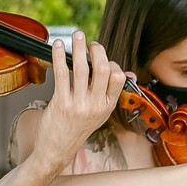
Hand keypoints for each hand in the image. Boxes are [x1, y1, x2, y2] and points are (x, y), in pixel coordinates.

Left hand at [30, 31, 126, 167]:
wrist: (57, 150)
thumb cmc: (77, 129)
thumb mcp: (99, 114)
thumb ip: (110, 93)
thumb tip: (129, 74)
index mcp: (107, 106)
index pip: (118, 77)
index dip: (111, 62)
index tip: (101, 58)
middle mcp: (96, 105)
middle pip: (102, 69)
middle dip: (97, 50)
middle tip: (90, 43)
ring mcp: (79, 105)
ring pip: (82, 68)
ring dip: (78, 47)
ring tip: (76, 35)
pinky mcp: (61, 103)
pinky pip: (62, 74)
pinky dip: (59, 56)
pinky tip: (57, 46)